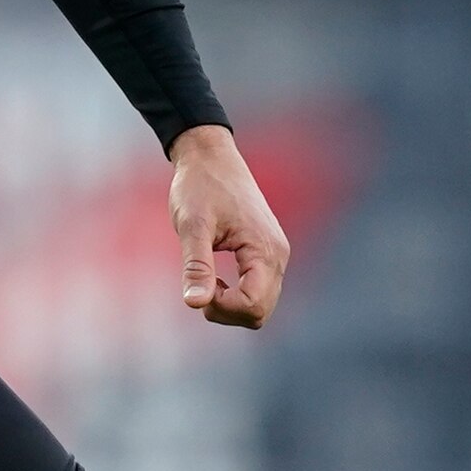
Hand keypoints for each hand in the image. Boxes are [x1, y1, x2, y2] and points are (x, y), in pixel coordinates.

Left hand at [169, 123, 286, 331]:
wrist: (210, 157)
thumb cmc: (199, 186)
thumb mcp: (192, 225)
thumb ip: (196, 265)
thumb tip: (194, 303)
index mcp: (265, 249)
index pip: (253, 305)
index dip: (221, 307)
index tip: (198, 285)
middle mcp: (278, 255)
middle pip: (260, 313)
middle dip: (226, 311)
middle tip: (199, 286)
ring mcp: (275, 255)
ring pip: (261, 306)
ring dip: (231, 305)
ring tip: (207, 279)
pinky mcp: (267, 254)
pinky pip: (258, 291)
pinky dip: (236, 295)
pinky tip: (216, 278)